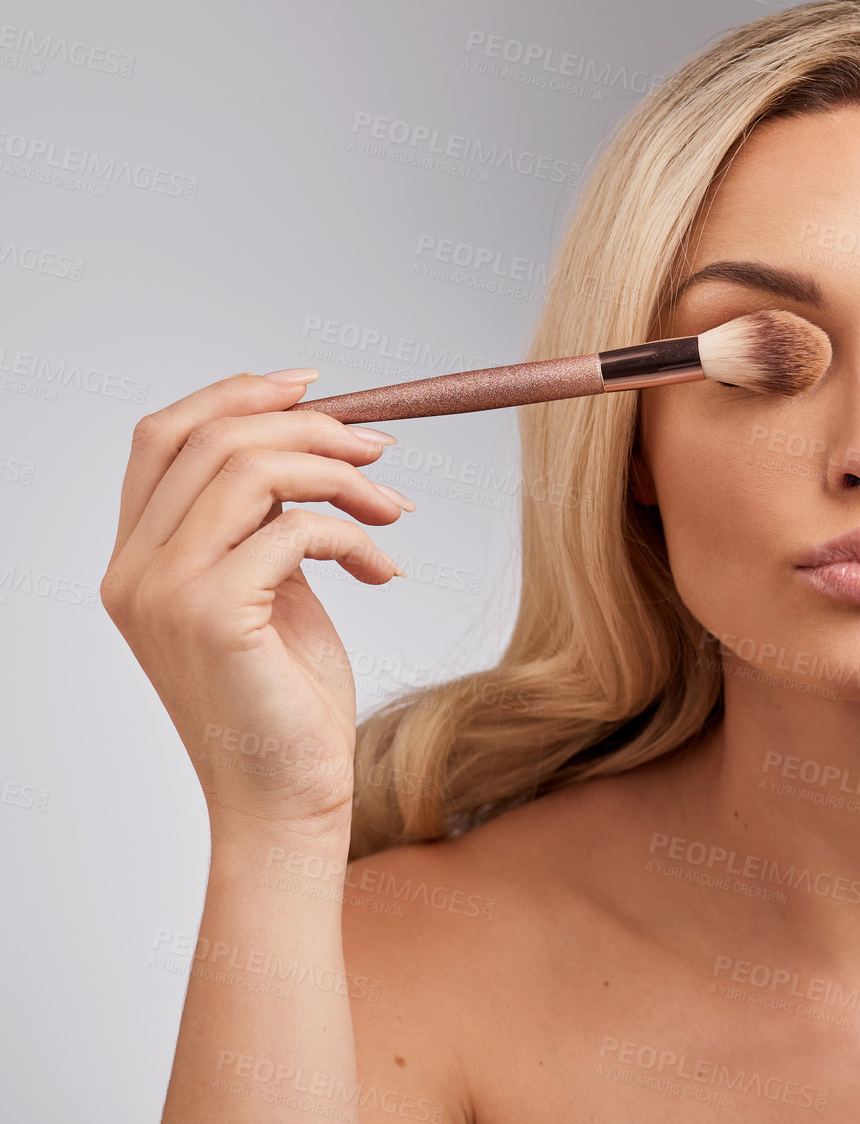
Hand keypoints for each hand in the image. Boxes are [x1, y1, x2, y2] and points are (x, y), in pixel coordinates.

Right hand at [100, 370, 414, 833]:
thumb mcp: (271, 592)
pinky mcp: (214, 616)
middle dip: (312, 429)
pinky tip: (385, 570)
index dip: (238, 394)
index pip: (164, 436)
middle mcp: (134, 570)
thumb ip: (265, 524)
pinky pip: (296, 528)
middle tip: (382, 450)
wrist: (288, 801)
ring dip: (342, 474)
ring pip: (252, 468)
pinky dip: (355, 535)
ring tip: (394, 509)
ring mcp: (165, 593)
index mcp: (137, 559)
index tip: (318, 388)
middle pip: (214, 439)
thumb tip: (314, 447)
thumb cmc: (286, 702)